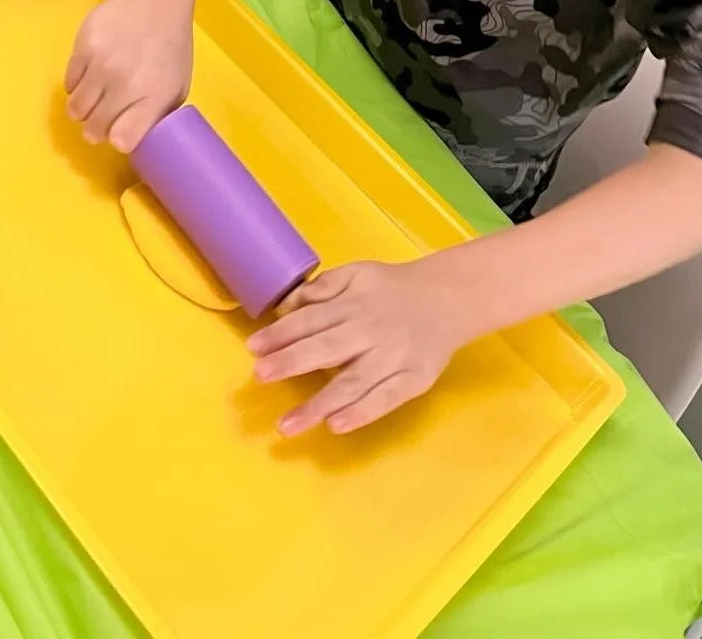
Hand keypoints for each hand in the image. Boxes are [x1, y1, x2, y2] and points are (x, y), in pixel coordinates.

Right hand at [65, 0, 193, 151]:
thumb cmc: (169, 45)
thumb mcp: (177, 84)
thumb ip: (157, 114)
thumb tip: (133, 140)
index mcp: (154, 96)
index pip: (123, 139)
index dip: (119, 140)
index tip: (119, 133)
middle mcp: (126, 84)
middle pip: (94, 128)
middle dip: (95, 130)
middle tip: (100, 120)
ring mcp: (102, 65)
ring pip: (76, 109)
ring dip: (83, 110)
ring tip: (93, 98)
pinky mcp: (83, 47)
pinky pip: (69, 83)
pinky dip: (76, 85)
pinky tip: (90, 74)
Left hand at [247, 255, 468, 434]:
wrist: (448, 297)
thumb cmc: (392, 289)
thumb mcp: (357, 274)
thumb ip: (323, 288)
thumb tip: (285, 307)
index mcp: (354, 304)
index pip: (311, 319)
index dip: (281, 334)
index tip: (253, 349)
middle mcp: (370, 331)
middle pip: (326, 349)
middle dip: (292, 363)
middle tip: (260, 377)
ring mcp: (392, 357)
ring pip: (352, 383)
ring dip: (318, 404)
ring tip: (287, 425)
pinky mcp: (413, 380)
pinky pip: (384, 399)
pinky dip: (361, 414)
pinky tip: (336, 427)